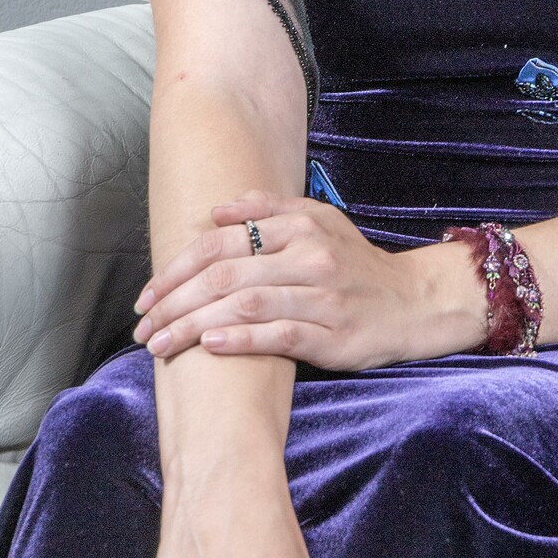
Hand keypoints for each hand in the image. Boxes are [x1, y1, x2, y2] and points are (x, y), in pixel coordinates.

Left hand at [132, 188, 425, 370]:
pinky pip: (279, 335)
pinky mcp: (334, 334)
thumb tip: (216, 211)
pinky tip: (209, 347)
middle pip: (225, 274)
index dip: (177, 268)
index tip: (149, 294)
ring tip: (162, 344)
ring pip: (244, 304)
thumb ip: (269, 210)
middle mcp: (310, 255)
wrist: (413, 302)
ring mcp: (323, 295)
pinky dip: (240, 340)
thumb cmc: (354, 265)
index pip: (222, 241)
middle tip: (143, 326)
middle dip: (175, 301)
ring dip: (194, 325)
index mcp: (301, 224)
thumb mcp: (320, 222)